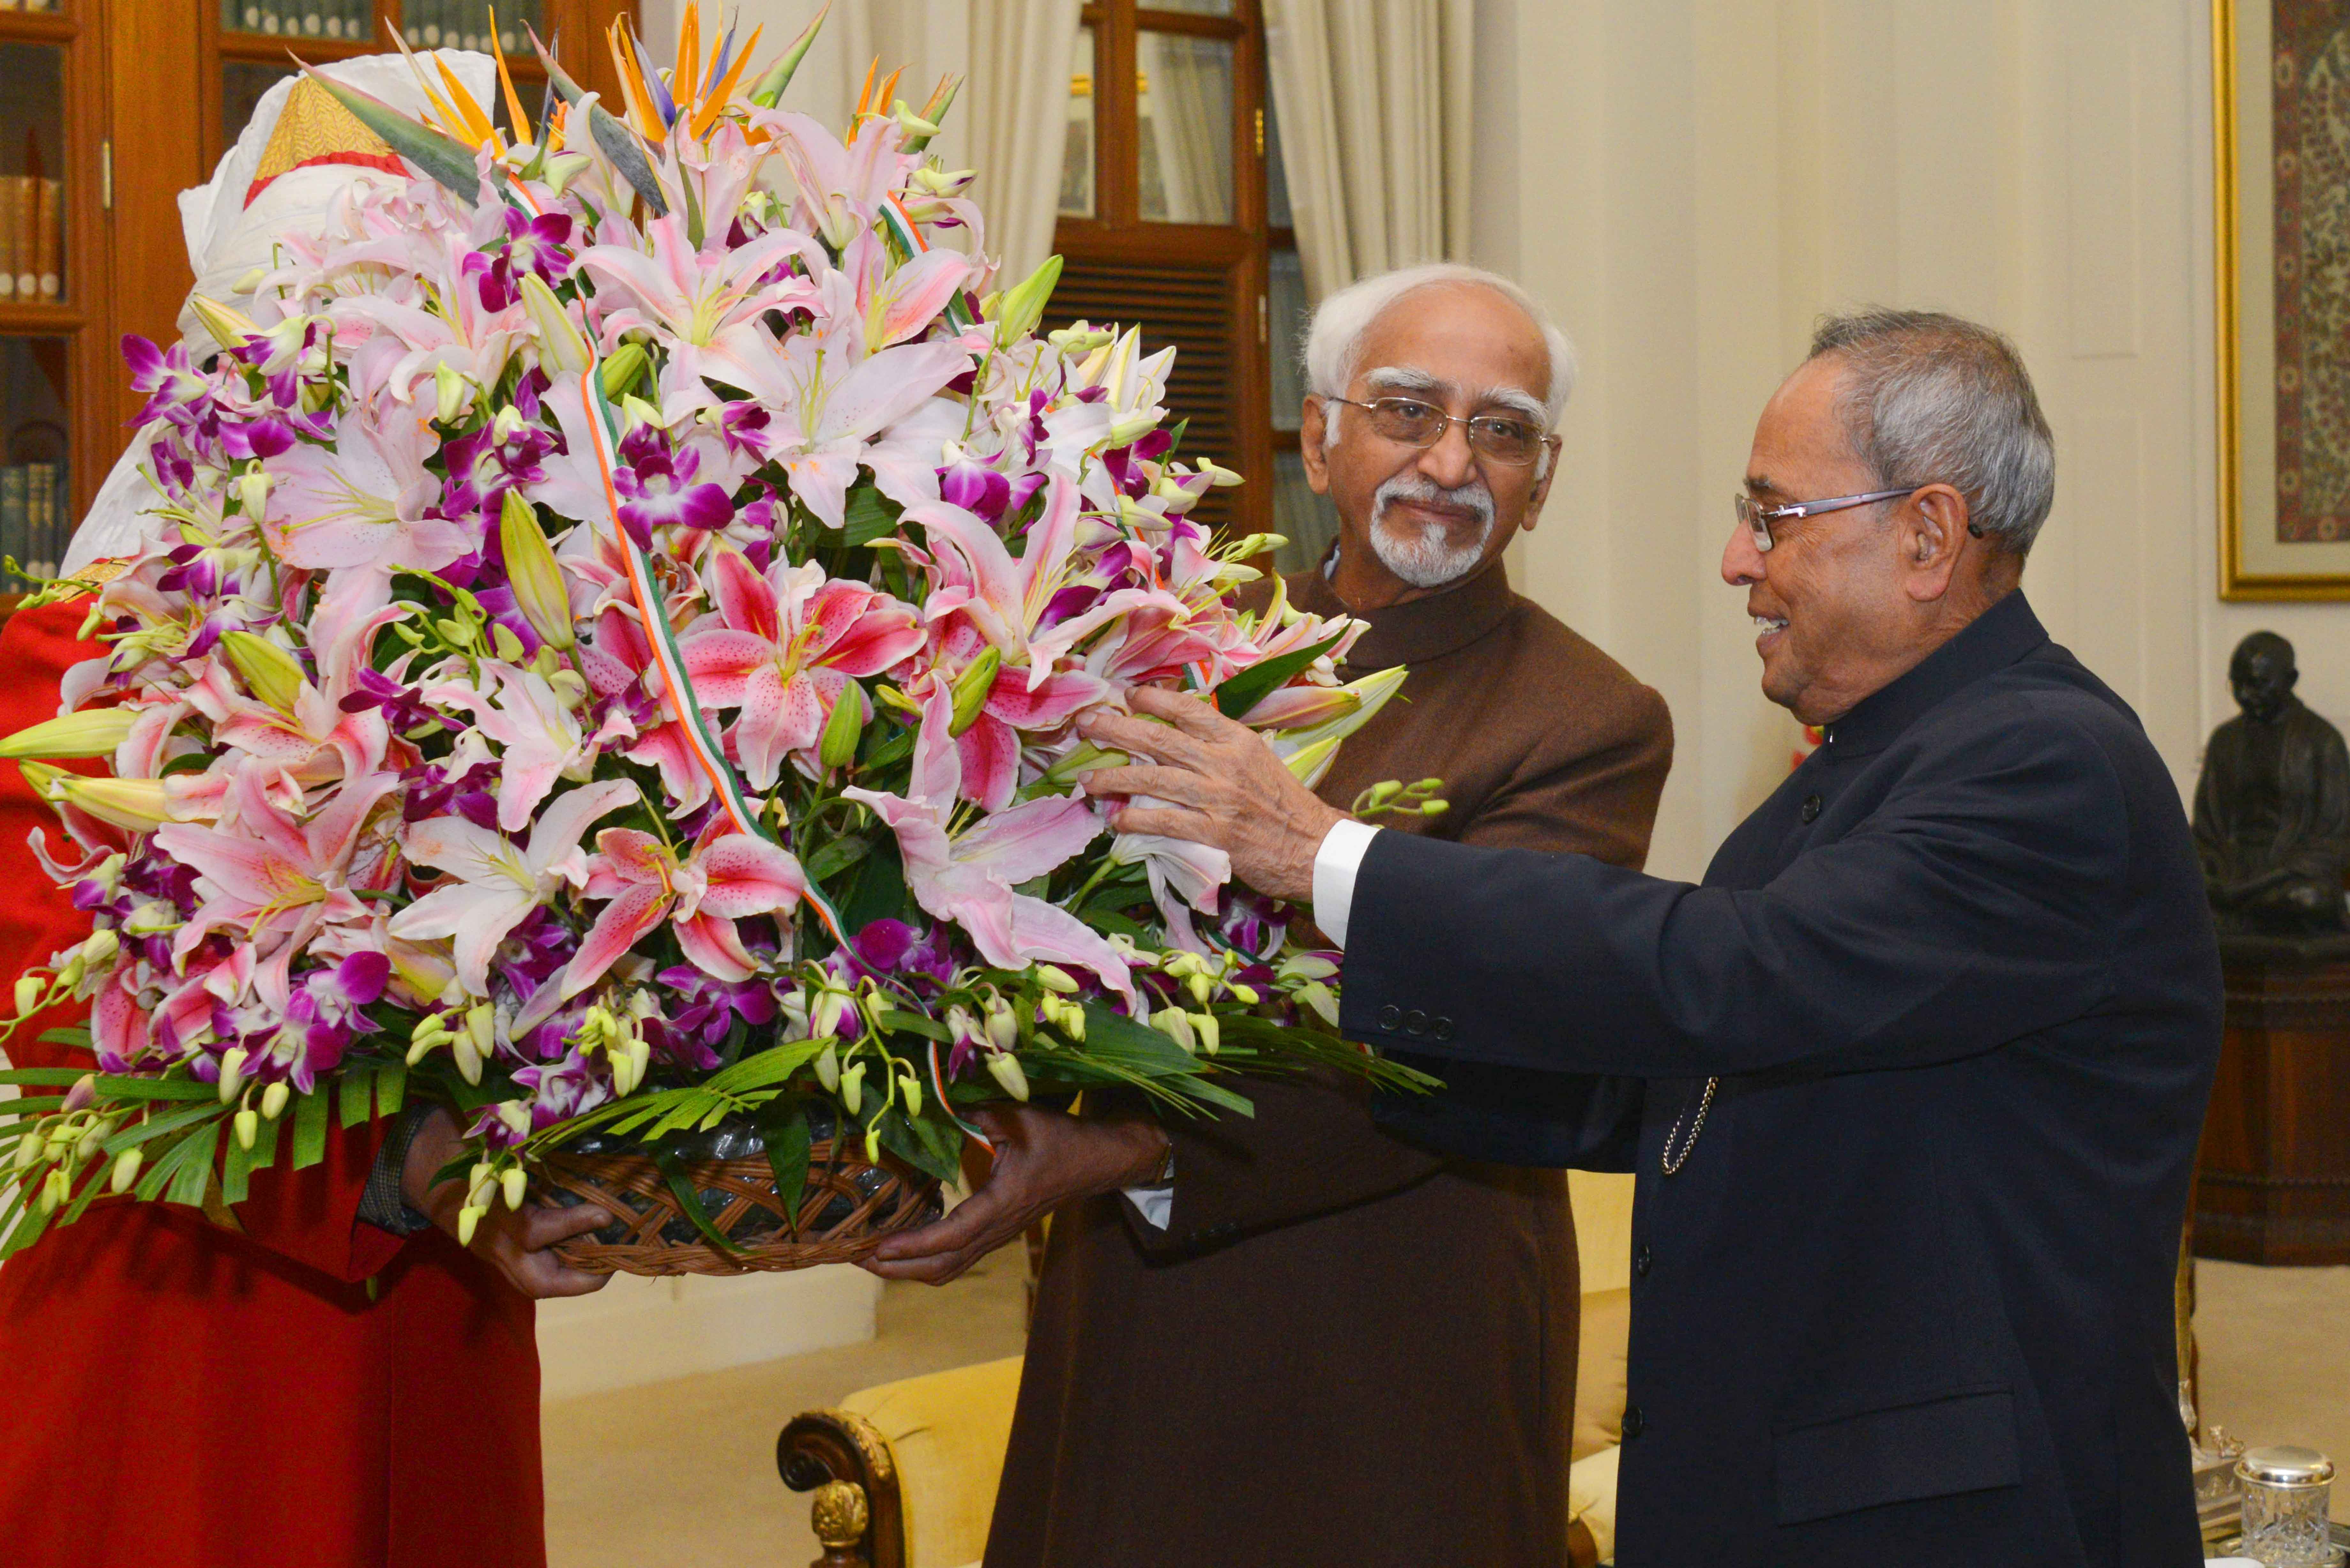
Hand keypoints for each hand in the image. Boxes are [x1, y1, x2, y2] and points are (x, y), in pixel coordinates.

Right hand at [402, 1106, 612, 1298]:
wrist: (424, 1171)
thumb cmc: (467, 1150)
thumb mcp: (496, 1146)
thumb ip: (531, 1150)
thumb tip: (584, 1138)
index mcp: (490, 1210)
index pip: (533, 1232)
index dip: (573, 1225)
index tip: (605, 1214)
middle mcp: (492, 1241)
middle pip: (537, 1281)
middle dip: (580, 1279)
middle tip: (615, 1262)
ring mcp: (493, 1254)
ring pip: (535, 1284)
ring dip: (574, 1279)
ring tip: (608, 1260)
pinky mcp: (496, 1257)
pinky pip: (530, 1275)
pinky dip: (561, 1269)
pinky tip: (587, 1254)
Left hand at [862, 1105, 1170, 1284]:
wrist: (1098, 1160)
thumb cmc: (1061, 1137)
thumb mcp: (1018, 1116)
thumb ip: (974, 1112)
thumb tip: (932, 1100)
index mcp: (1002, 1202)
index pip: (950, 1236)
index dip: (910, 1245)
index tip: (874, 1247)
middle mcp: (998, 1228)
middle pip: (942, 1267)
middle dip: (896, 1268)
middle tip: (855, 1257)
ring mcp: (999, 1235)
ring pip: (949, 1269)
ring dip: (908, 1270)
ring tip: (871, 1257)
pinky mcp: (998, 1232)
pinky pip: (957, 1259)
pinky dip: (926, 1261)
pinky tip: (904, 1246)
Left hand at [1077, 686, 1346, 903]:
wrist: (1313, 847)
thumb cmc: (1283, 804)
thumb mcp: (1257, 759)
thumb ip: (1220, 745)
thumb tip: (1176, 733)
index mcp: (1237, 740)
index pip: (1188, 709)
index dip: (1152, 699)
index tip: (1126, 696)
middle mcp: (1225, 763)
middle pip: (1159, 740)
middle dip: (1117, 730)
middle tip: (1086, 725)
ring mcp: (1219, 798)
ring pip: (1154, 781)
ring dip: (1115, 779)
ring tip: (1086, 781)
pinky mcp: (1215, 834)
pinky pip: (1165, 823)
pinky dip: (1137, 821)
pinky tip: (1117, 821)